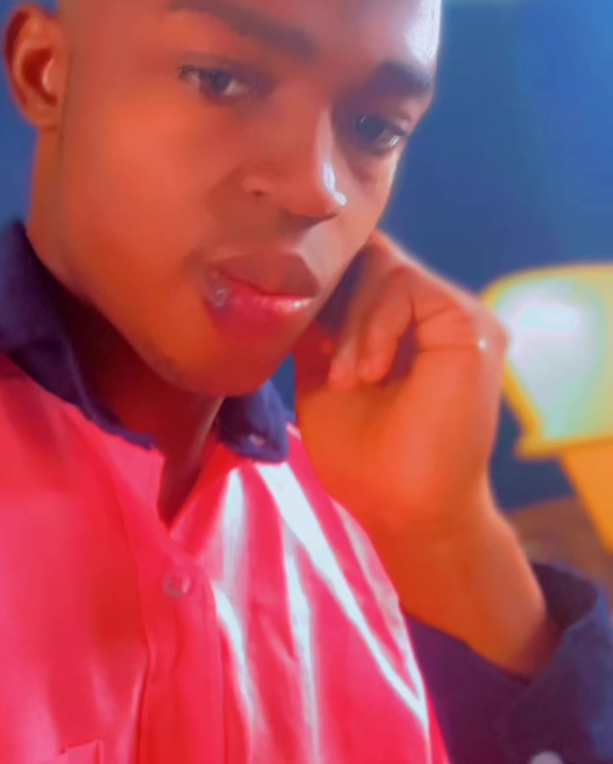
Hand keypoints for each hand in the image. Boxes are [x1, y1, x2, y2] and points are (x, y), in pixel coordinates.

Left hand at [292, 230, 507, 538]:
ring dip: (351, 323)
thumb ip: (317, 324)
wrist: (404, 510)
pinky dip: (373, 325)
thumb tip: (294, 276)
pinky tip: (367, 371)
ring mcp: (456, 312)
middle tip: (325, 361)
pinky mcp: (469, 322)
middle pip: (370, 253)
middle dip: (333, 298)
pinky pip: (406, 284)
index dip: (324, 280)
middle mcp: (433, 310)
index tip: (298, 326)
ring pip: (384, 265)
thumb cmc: (363, 458)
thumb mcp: (321, 375)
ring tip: (348, 378)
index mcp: (403, 321)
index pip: (360, 263)